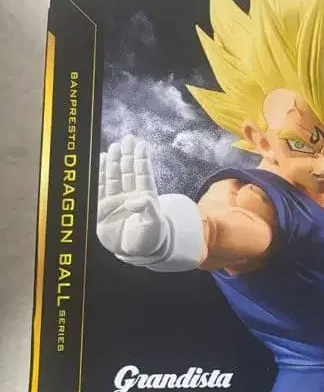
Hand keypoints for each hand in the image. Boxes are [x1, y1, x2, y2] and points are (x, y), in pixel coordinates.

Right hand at [97, 135, 166, 260]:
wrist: (136, 253)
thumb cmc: (150, 239)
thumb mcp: (154, 224)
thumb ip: (148, 209)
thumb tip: (135, 199)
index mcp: (146, 197)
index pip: (143, 174)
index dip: (142, 159)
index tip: (141, 144)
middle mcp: (131, 195)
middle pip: (129, 171)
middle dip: (128, 155)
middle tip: (128, 138)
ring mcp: (117, 200)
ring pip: (115, 176)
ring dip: (115, 161)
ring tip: (116, 146)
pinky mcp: (103, 207)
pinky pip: (101, 187)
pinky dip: (101, 174)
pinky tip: (101, 160)